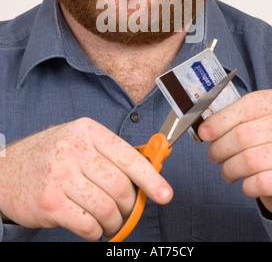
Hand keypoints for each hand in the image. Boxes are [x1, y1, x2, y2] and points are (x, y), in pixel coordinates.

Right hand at [0, 118, 172, 239]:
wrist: (6, 171)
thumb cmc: (49, 156)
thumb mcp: (78, 141)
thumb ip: (109, 154)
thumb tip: (148, 171)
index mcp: (87, 130)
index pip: (128, 156)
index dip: (151, 178)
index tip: (165, 194)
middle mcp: (74, 149)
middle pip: (120, 186)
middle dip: (129, 206)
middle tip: (126, 212)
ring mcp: (59, 175)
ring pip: (106, 208)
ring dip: (113, 223)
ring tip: (109, 223)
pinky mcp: (49, 203)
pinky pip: (88, 225)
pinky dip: (96, 232)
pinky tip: (92, 228)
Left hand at [198, 90, 271, 220]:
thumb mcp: (262, 120)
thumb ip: (238, 119)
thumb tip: (206, 129)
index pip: (246, 107)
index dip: (220, 121)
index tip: (204, 132)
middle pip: (243, 135)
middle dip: (220, 148)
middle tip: (213, 155)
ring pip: (250, 160)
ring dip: (230, 169)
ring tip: (227, 171)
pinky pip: (261, 182)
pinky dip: (247, 186)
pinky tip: (246, 184)